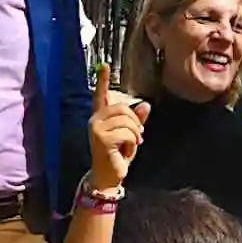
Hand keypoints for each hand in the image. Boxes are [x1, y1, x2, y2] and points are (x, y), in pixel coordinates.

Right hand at [87, 67, 148, 189]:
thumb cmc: (117, 156)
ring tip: (129, 145)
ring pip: (127, 121)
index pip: (101, 95)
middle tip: (136, 137)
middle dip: (135, 123)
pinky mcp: (101, 138)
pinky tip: (126, 151)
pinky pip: (127, 133)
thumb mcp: (130, 135)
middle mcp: (95, 120)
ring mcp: (96, 128)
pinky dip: (132, 143)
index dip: (103, 80)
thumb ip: (136, 120)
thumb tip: (146, 105)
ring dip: (135, 135)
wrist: (108, 176)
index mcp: (101, 117)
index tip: (105, 66)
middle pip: (124, 108)